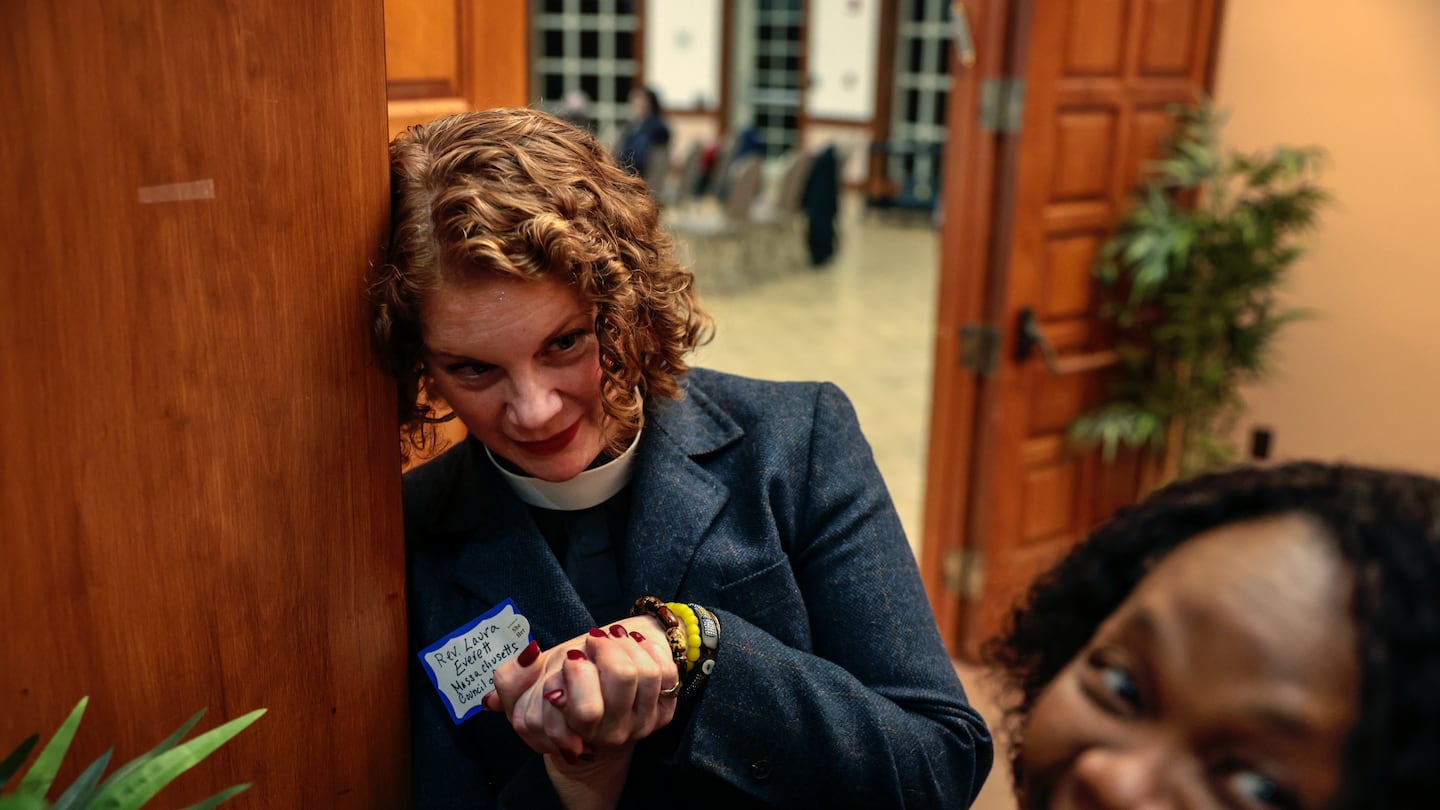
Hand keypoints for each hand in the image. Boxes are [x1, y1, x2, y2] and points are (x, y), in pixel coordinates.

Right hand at [491, 616, 679, 759]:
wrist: (596, 718)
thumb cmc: (559, 698)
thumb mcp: (523, 691)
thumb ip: (510, 679)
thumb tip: (532, 655)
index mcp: (577, 733)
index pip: (586, 707)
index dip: (578, 670)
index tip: (572, 655)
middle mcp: (612, 735)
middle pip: (623, 677)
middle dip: (605, 647)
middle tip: (592, 642)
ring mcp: (642, 725)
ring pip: (646, 671)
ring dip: (625, 644)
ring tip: (611, 640)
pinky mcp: (664, 712)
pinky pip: (666, 673)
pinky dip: (649, 649)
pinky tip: (633, 645)